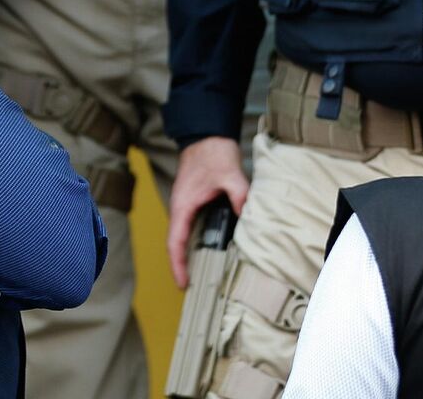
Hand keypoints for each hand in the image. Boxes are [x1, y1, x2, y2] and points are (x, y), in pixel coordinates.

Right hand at [168, 136, 249, 288]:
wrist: (207, 133)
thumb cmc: (213, 152)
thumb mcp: (230, 174)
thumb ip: (239, 195)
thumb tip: (247, 216)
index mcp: (183, 205)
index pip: (175, 242)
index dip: (178, 265)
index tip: (183, 284)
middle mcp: (181, 208)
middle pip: (176, 244)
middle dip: (182, 266)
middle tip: (193, 288)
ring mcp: (186, 205)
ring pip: (182, 236)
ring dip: (187, 255)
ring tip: (200, 275)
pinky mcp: (193, 201)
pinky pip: (190, 227)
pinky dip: (195, 242)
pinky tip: (209, 249)